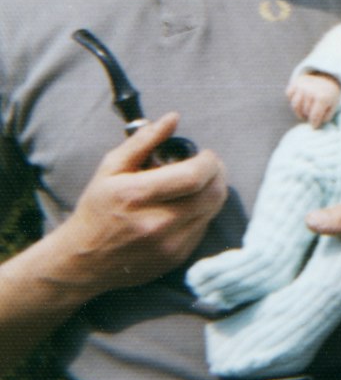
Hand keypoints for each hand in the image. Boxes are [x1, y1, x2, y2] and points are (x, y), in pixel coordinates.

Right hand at [53, 114, 227, 295]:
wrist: (84, 261)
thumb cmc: (97, 209)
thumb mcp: (111, 168)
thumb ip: (144, 141)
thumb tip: (172, 118)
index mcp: (137, 196)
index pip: (195, 176)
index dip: (209, 161)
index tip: (204, 154)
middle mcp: (157, 224)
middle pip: (213, 193)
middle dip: (217, 173)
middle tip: (207, 165)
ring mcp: (170, 244)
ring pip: (213, 209)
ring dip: (213, 191)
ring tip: (197, 183)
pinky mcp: (178, 257)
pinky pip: (204, 226)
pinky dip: (202, 211)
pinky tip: (186, 206)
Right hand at [286, 72, 340, 127]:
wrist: (328, 77)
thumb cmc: (330, 95)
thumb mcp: (333, 106)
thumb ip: (326, 118)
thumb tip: (314, 126)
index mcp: (322, 97)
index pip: (314, 118)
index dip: (314, 124)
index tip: (315, 125)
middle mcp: (311, 91)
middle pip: (304, 112)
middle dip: (308, 116)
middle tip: (312, 114)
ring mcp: (302, 85)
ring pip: (295, 105)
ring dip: (299, 110)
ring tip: (305, 109)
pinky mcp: (296, 81)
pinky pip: (289, 94)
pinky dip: (293, 98)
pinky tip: (301, 98)